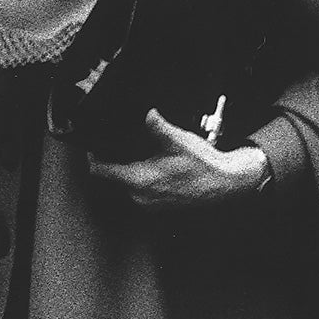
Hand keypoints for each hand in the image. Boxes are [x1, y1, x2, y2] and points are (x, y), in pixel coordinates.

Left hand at [86, 111, 269, 212]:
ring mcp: (148, 202)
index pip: (100, 170)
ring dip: (129, 169)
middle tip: (121, 143)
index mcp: (138, 180)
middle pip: (112, 176)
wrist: (226, 183)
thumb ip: (157, 127)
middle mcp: (139, 195)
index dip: (93, 155)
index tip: (93, 144)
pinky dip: (142, 177)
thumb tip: (146, 114)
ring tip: (143, 153)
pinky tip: (157, 165)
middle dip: (114, 159)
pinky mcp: (158, 204)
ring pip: (126, 182)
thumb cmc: (203, 166)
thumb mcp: (178, 140)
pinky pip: (139, 189)